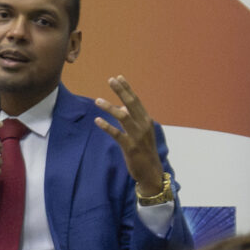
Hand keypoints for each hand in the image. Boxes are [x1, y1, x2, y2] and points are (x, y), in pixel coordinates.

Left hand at [94, 74, 172, 202]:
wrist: (151, 172)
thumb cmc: (144, 151)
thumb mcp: (141, 133)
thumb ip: (132, 119)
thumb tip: (121, 107)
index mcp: (146, 120)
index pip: (136, 101)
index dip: (127, 88)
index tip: (118, 77)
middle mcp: (143, 126)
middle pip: (131, 104)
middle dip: (121, 91)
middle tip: (110, 80)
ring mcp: (137, 136)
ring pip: (123, 117)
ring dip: (110, 107)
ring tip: (97, 101)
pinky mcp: (130, 147)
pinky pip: (117, 134)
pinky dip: (107, 126)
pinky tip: (97, 120)